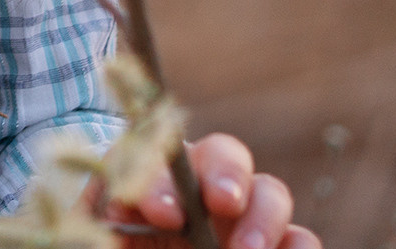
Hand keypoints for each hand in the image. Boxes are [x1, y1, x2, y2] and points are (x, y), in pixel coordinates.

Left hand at [108, 133, 316, 248]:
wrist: (119, 247)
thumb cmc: (109, 241)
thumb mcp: (95, 232)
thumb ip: (100, 222)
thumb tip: (118, 208)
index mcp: (156, 170)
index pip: (162, 157)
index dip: (163, 182)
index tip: (160, 212)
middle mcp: (204, 185)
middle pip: (227, 155)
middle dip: (225, 175)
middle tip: (220, 204)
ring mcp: (243, 217)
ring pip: (270, 194)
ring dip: (264, 217)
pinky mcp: (271, 245)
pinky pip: (299, 239)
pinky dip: (299, 246)